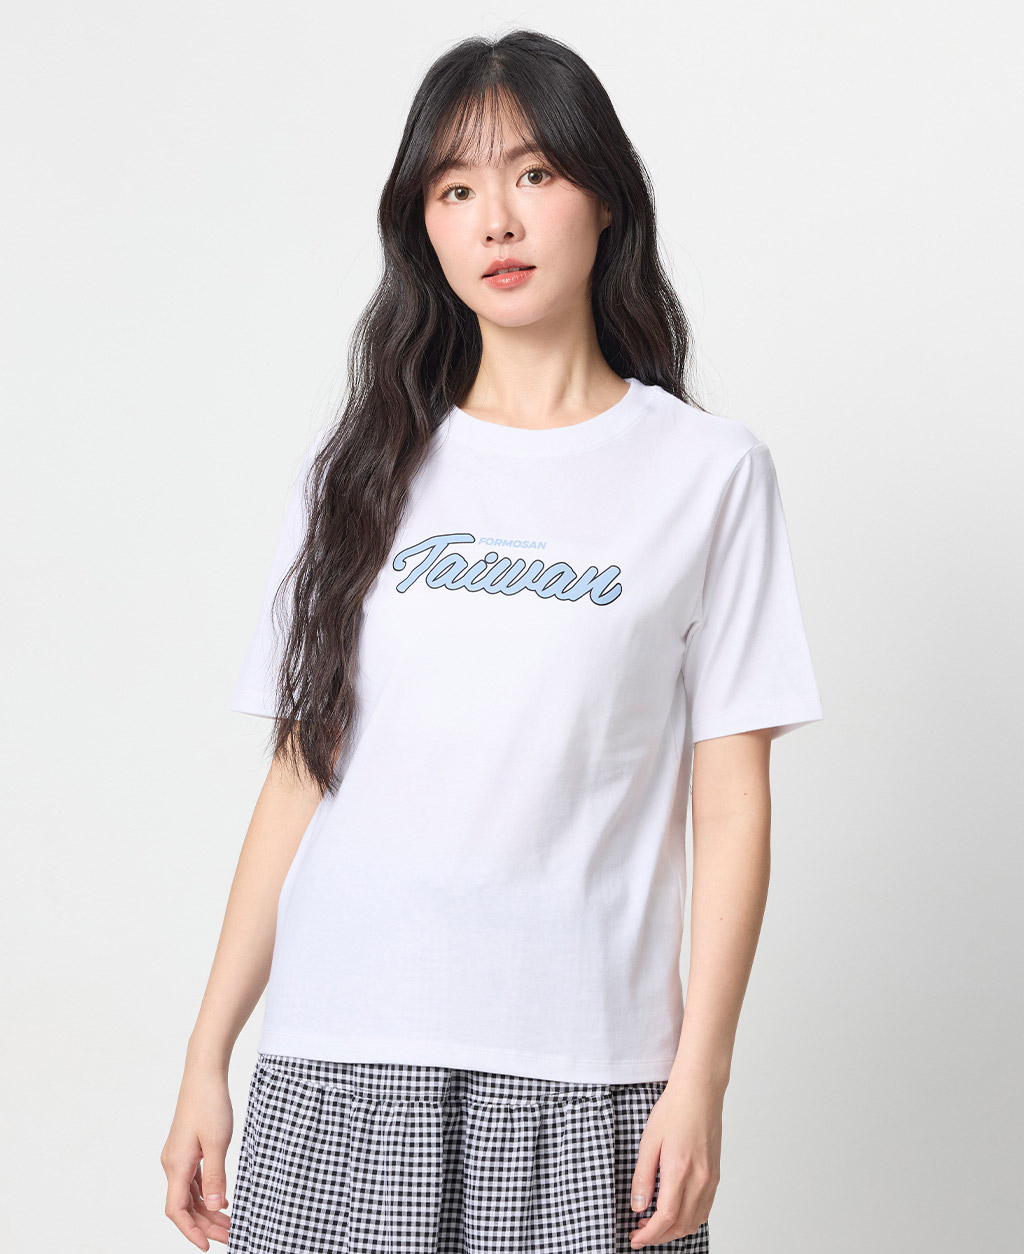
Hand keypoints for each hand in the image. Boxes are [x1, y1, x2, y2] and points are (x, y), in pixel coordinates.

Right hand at [161, 1064, 234, 1248]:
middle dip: (206, 1225)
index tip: (208, 1246)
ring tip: (230, 1224)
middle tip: (230, 1236)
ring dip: (208, 1211)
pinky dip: (207, 1194)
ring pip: (191, 1195)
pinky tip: (223, 1201)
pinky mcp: (187, 1149)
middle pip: (185, 1207)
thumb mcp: (217, 1142)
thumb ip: (215, 1177)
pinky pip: (194, 1181)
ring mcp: (179, 1157)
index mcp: (176, 1166)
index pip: (177, 1211)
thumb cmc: (210, 1104)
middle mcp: (173, 1164)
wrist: (204, 1074)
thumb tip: (213, 1208)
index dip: (191, 1232)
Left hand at [627, 1074, 721, 1247]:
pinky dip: (689, 1220)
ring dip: (674, 1231)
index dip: (649, 1234)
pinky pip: (704, 1209)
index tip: (634, 1239)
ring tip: (654, 1226)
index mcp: (679, 1170)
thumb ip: (643, 1176)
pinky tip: (675, 1214)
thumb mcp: (649, 1141)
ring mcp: (711, 1179)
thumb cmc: (673, 1111)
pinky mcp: (715, 1175)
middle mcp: (700, 1180)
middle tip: (639, 1234)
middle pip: (680, 1225)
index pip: (665, 1218)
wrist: (699, 1093)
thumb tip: (638, 1207)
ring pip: (694, 1221)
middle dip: (658, 1237)